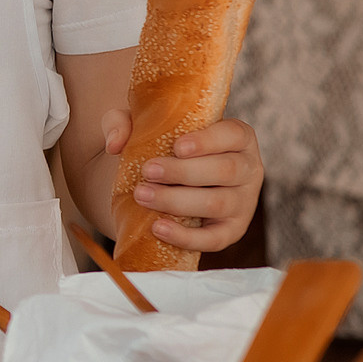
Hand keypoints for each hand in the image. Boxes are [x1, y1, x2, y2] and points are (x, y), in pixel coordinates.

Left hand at [105, 111, 263, 253]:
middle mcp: (248, 168)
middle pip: (225, 170)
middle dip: (184, 172)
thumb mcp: (140, 126)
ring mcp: (243, 202)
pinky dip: (187, 237)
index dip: (209, 141)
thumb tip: (114, 144)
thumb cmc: (159, 145)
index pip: (234, 134)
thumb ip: (121, 123)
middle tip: (148, 171)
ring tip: (142, 195)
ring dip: (178, 201)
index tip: (177, 146)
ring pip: (218, 203)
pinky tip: (158, 228)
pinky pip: (215, 238)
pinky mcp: (231, 230)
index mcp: (237, 137)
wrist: (163, 181)